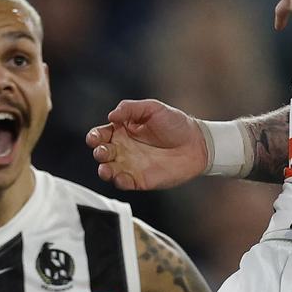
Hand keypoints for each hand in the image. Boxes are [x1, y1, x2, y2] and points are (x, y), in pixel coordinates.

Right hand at [87, 99, 207, 190]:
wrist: (197, 143)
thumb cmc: (175, 123)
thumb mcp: (153, 108)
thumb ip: (130, 109)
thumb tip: (111, 115)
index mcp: (122, 130)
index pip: (101, 134)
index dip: (94, 136)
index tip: (96, 137)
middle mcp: (123, 148)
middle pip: (102, 152)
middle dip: (99, 152)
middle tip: (104, 151)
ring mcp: (130, 165)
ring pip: (108, 170)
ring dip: (104, 170)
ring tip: (106, 169)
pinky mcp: (140, 179)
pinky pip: (124, 183)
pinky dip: (119, 181)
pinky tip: (121, 177)